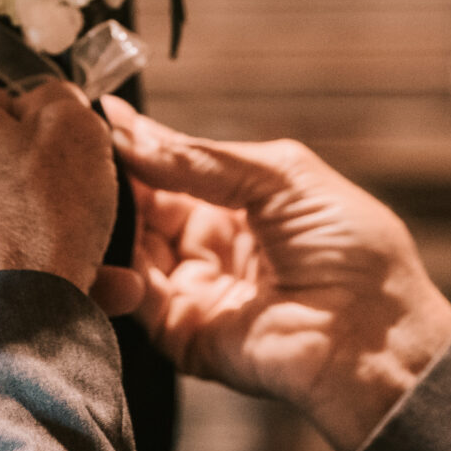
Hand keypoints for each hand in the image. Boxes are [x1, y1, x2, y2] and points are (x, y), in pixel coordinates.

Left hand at [0, 76, 140, 314]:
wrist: (10, 325)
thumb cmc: (37, 223)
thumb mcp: (76, 128)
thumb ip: (60, 98)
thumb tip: (50, 102)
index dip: (30, 119)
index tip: (55, 143)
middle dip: (30, 177)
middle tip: (72, 195)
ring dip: (34, 227)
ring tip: (90, 250)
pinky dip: (16, 265)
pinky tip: (74, 281)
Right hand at [108, 101, 450, 450]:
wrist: (373, 335)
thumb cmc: (354, 251)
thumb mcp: (282, 176)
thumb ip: (203, 158)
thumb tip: (134, 133)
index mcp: (243, 200)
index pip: (175, 165)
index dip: (140, 142)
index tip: (95, 114)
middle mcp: (214, 242)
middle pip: (145, 202)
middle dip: (114, 176)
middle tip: (77, 147)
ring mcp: (195, 288)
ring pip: (130, 245)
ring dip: (107, 217)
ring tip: (83, 183)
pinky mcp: (181, 333)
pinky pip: (133, 297)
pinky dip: (114, 267)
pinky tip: (105, 234)